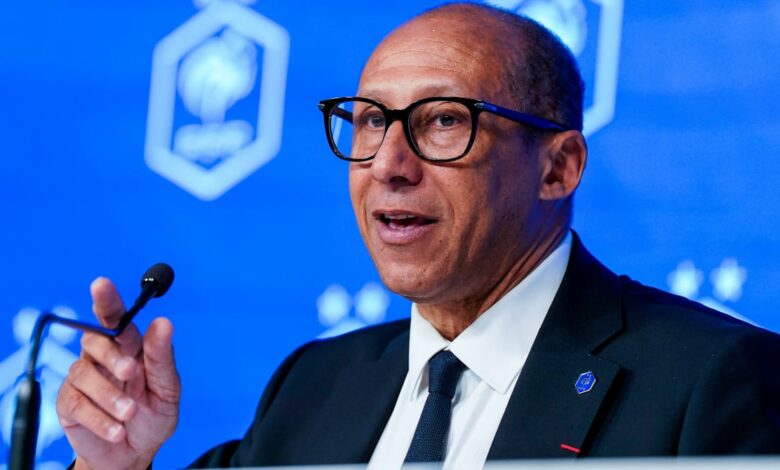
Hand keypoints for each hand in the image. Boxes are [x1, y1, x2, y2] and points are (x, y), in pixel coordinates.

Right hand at [56, 277, 180, 469]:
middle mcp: (103, 358)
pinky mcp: (70, 404)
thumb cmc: (153, 416)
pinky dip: (100, 418)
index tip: (102, 284)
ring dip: (109, 395)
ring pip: (84, 373)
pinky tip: (117, 429)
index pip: (116, 317)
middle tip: (131, 373)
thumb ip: (162, 357)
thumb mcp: (168, 389)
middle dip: (111, 354)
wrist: (136, 454)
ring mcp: (83, 380)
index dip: (107, 299)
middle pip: (94, 339)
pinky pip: (77, 403)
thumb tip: (163, 322)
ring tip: (129, 414)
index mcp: (130, 347)